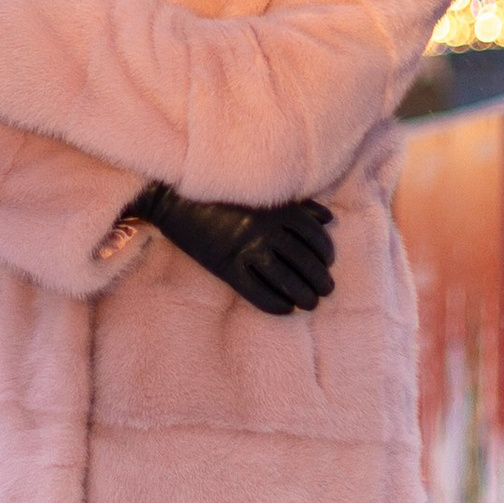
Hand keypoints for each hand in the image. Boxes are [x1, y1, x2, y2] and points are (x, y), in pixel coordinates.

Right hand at [131, 187, 334, 316]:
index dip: (325, 252)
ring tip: (310, 302)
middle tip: (325, 290)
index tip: (327, 263)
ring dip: (303, 294)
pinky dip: (275, 304)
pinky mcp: (226, 266)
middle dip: (320, 279)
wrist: (175, 198)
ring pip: (285, 279)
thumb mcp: (262, 195)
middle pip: (304, 260)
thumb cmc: (221, 193)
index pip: (313, 234)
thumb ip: (296, 205)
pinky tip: (285, 309)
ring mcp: (245, 249)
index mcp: (275, 208)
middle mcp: (265, 229)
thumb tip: (328, 219)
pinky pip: (257, 292)